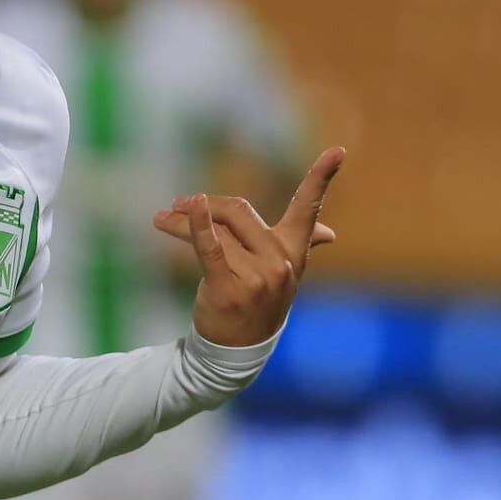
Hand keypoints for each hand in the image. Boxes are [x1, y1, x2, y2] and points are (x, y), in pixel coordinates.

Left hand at [150, 147, 344, 346]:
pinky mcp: (229, 288)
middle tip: (178, 204)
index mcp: (294, 251)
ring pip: (215, 228)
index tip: (338, 150)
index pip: (308, 208)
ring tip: (162, 218)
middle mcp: (280, 262)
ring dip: (181, 219)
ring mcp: (257, 277)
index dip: (322, 177)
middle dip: (206, 205)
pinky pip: (209, 247)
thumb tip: (329, 232)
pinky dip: (195, 225)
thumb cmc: (257, 301)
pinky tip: (185, 209)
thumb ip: (302, 246)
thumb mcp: (282, 274)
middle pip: (239, 210)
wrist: (235, 349)